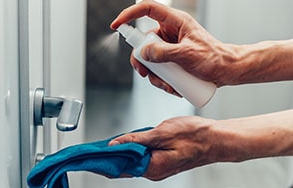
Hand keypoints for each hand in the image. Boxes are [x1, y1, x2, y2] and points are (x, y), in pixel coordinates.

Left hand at [108, 110, 292, 180]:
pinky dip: (133, 151)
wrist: (216, 140)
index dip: (102, 161)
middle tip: (94, 148)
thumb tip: (115, 144)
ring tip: (108, 145)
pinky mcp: (163, 162)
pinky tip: (129, 143)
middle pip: (124, 165)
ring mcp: (159, 168)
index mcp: (151, 167)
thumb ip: (136, 139)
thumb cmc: (194, 135)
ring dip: (121, 153)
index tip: (88, 156)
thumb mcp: (161, 132)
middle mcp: (153, 171)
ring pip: (133, 161)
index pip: (119, 167)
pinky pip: (143, 158)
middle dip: (109, 157)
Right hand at [111, 0, 236, 94]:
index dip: (129, 14)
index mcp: (175, 21)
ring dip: (153, 74)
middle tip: (144, 73)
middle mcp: (170, 31)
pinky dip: (160, 78)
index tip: (116, 26)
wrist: (227, 71)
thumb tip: (143, 54)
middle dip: (141, 60)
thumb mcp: (187, 55)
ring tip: (166, 85)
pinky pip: (158, 66)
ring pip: (150, 57)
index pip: (147, 9)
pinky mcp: (172, 58)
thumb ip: (164, 53)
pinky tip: (171, 86)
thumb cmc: (214, 58)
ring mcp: (170, 45)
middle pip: (144, 40)